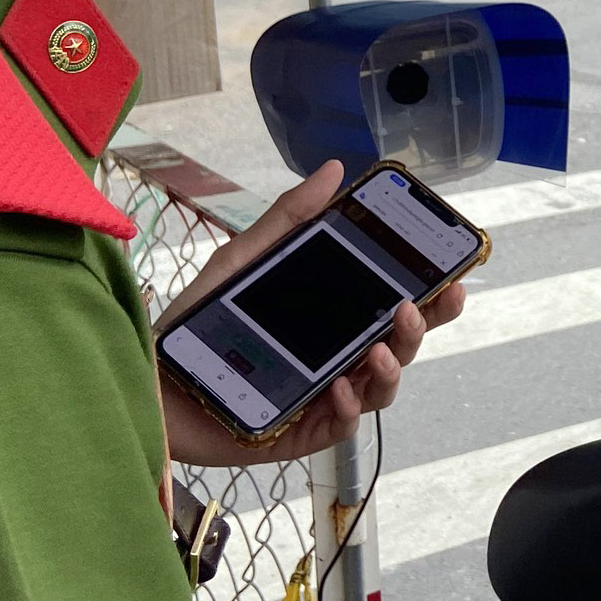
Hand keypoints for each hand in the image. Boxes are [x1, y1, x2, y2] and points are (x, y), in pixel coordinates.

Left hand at [156, 160, 461, 468]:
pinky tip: (339, 388)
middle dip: (424, 326)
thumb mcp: (245, 260)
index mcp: (334, 317)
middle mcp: (338, 356)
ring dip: (393, 365)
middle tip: (427, 304)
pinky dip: (350, 407)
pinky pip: (344, 425)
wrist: (149, 382)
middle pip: (401, 344)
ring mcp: (326, 396)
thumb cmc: (199, 321)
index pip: (395, 304)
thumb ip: (290, 218)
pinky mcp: (304, 431)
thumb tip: (333, 170)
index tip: (451, 272)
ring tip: (380, 348)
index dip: (432, 293)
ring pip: (383, 385)